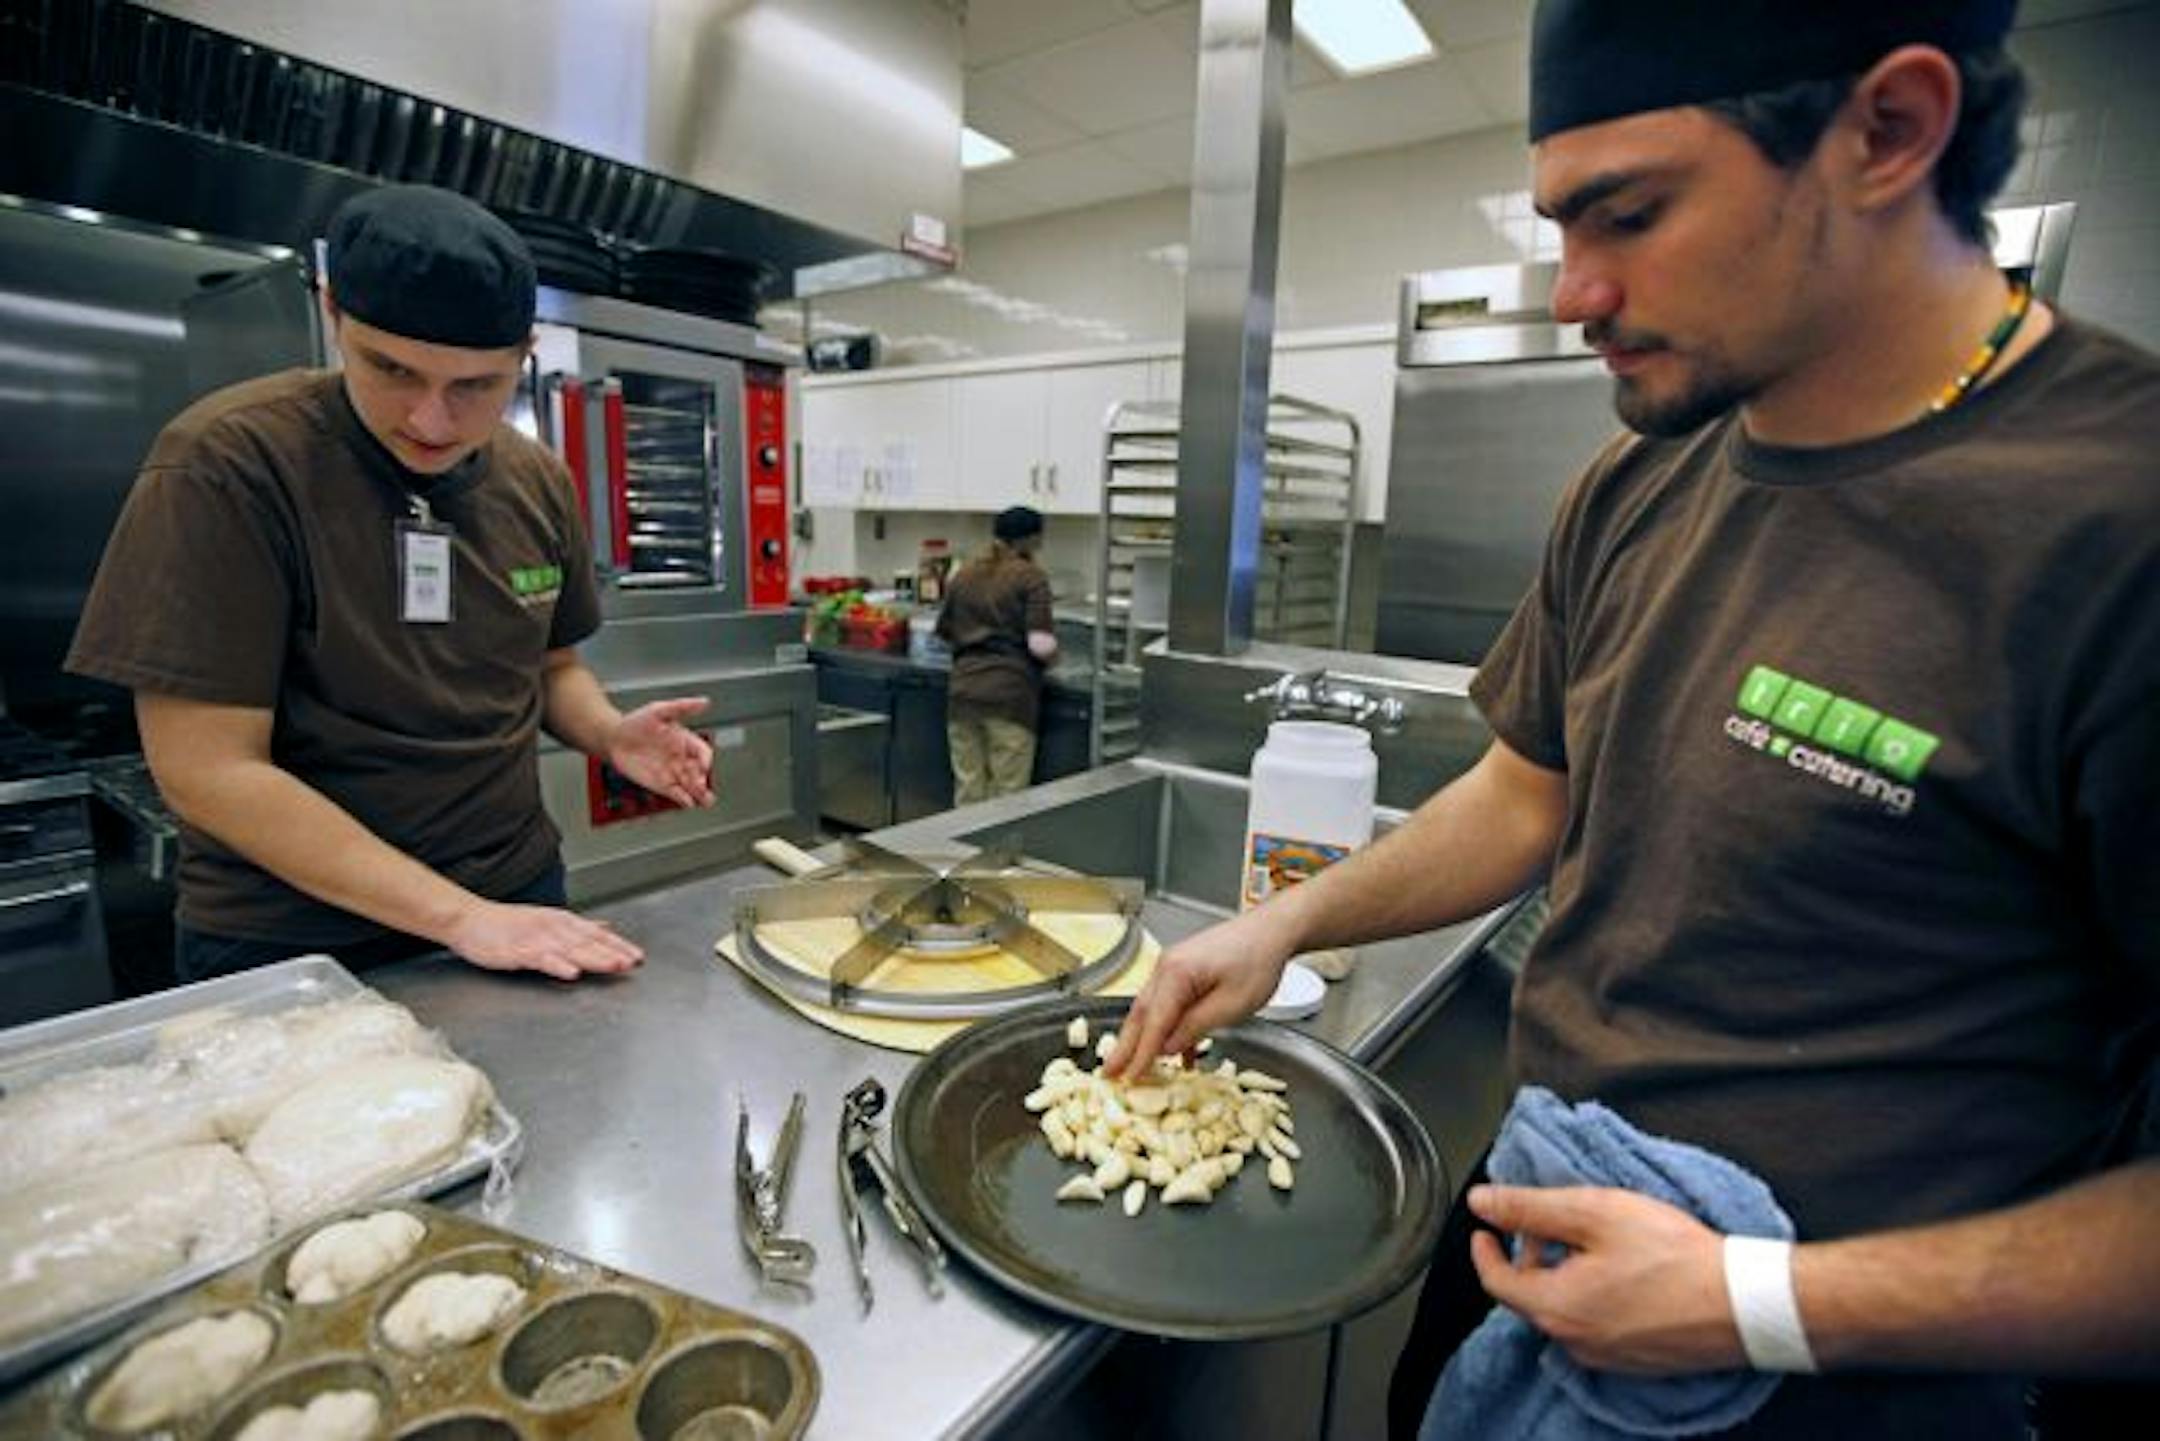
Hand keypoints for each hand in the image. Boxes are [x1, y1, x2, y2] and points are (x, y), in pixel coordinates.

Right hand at [444, 900, 643, 980]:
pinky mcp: (517, 952)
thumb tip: (605, 926)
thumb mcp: (548, 920)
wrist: (469, 920)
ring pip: (570, 949)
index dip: (619, 944)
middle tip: (633, 962)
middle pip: (588, 942)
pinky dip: (558, 965)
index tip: (638, 956)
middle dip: (613, 952)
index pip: (597, 933)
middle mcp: (553, 928)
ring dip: (594, 957)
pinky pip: (541, 959)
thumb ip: (579, 926)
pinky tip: (572, 972)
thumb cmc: (506, 924)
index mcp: (562, 921)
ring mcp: (535, 939)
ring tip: (614, 965)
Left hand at [607, 697, 714, 807]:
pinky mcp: (660, 784)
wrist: (613, 738)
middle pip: (699, 772)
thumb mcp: (659, 710)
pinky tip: (687, 802)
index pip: (702, 752)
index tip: (704, 766)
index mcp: (685, 741)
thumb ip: (683, 707)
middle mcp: (681, 758)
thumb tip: (705, 702)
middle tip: (702, 785)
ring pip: (691, 786)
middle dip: (703, 780)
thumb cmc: (635, 722)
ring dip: (699, 794)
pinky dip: (682, 799)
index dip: (706, 760)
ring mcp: (672, 772)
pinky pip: (675, 793)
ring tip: (705, 800)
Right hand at [1105, 909, 1295, 1078]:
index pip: (1153, 1023)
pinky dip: (1165, 1028)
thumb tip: (1166, 1048)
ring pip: (1151, 1009)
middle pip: (1140, 1014)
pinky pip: (1167, 1004)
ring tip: (1128, 1066)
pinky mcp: (1184, 971)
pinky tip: (1171, 1052)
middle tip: (1108, 1073)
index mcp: (1176, 974)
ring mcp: (1173, 967)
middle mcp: (1167, 968)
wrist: (1272, 931)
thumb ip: (1194, 1027)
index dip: (1140, 1054)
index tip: (1129, 1078)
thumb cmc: (1258, 962)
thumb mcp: (1230, 1005)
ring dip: (1140, 1039)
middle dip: (1124, 1046)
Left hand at [1467, 1184, 1743, 1374]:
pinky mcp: (1636, 1361)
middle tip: (1544, 1225)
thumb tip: (1483, 1202)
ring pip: (1563, 1313)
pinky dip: (1589, 1298)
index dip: (1485, 1249)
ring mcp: (1606, 1357)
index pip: (1495, 1280)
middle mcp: (1574, 1342)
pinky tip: (1618, 1272)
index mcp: (1555, 1308)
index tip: (1484, 1229)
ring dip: (1560, 1277)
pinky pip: (1594, 1327)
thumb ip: (1531, 1207)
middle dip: (1528, 1258)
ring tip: (1586, 1243)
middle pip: (1529, 1297)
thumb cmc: (1675, 1257)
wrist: (1745, 1303)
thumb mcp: (1594, 1213)